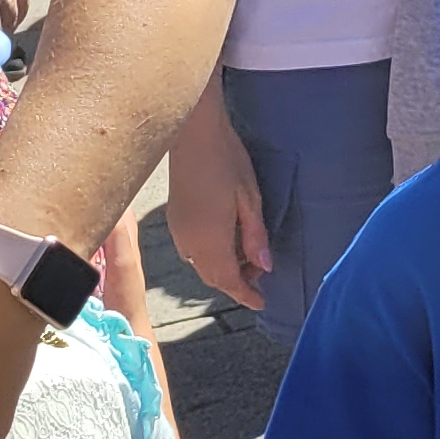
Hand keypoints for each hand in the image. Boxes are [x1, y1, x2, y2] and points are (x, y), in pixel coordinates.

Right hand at [165, 99, 271, 313]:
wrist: (193, 136)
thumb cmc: (227, 163)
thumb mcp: (250, 200)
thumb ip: (255, 236)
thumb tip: (265, 267)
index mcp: (210, 241)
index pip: (228, 280)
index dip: (245, 294)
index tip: (262, 303)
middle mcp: (190, 243)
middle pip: (213, 276)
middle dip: (236, 282)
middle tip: (260, 275)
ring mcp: (178, 232)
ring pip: (202, 264)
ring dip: (224, 268)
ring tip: (249, 257)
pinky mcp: (174, 220)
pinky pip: (193, 251)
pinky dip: (212, 255)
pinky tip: (227, 241)